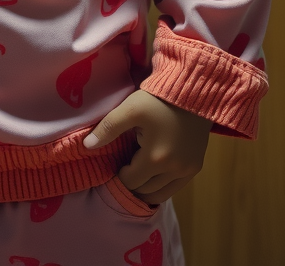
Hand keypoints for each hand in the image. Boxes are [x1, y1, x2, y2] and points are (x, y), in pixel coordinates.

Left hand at [83, 89, 210, 203]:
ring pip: (161, 193)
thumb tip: (87, 146)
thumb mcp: (129, 109)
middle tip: (124, 168)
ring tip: (137, 172)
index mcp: (156, 159)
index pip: (131, 182)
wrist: (191, 91)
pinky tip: (154, 172)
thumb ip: (108, 128)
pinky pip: (176, 187)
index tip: (115, 164)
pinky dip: (163, 185)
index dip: (119, 175)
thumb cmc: (157, 100)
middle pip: (145, 190)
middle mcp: (174, 171)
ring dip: (147, 187)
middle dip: (133, 182)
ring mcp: (188, 170)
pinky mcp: (196, 167)